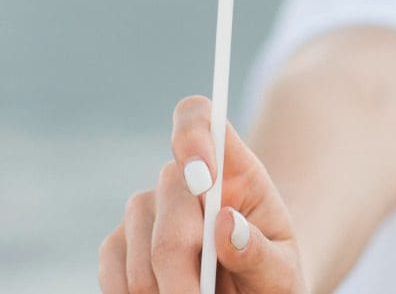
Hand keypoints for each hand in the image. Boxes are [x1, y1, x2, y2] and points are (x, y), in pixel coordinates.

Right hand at [99, 96, 308, 293]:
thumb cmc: (269, 281)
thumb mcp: (282, 273)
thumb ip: (259, 253)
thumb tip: (224, 223)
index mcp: (233, 170)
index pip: (201, 119)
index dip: (193, 134)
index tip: (203, 177)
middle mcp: (183, 181)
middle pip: (170, 191)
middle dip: (184, 260)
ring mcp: (147, 210)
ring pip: (139, 237)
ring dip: (161, 287)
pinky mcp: (119, 244)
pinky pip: (113, 266)